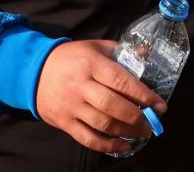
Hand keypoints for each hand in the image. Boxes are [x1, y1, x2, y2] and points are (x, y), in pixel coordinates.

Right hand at [35, 40, 165, 152]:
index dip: (143, 94)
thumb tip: (146, 56)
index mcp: (91, 64)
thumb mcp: (95, 47)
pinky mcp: (64, 122)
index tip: (160, 105)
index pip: (121, 81)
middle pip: (113, 105)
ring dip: (127, 131)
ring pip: (102, 123)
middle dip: (137, 116)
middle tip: (153, 121)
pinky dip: (107, 146)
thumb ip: (120, 51)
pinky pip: (87, 138)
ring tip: (144, 132)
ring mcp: (71, 106)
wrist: (33, 71)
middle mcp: (81, 86)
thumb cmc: (71, 58)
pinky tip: (123, 146)